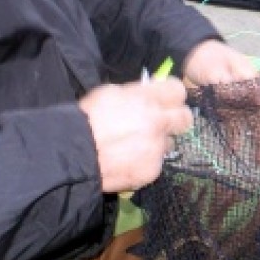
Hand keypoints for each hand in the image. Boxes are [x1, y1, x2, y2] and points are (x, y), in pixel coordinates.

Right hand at [79, 78, 192, 193]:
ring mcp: (157, 148)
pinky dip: (145, 162)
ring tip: (135, 146)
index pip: (178, 90)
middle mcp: (158, 122)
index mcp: (147, 99)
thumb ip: (136, 92)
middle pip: (185, 118)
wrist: (74, 154)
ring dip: (158, 143)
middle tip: (160, 123)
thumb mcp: (110, 93)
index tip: (165, 99)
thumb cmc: (87, 119)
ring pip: (169, 143)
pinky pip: (156, 163)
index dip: (171, 95)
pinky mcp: (152, 170)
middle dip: (175, 119)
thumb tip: (151, 90)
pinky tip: (128, 161)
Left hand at [181, 40, 259, 163]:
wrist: (190, 56)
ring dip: (252, 142)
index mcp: (251, 81)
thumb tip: (250, 99)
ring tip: (255, 160)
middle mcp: (248, 93)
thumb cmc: (207, 58)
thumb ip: (230, 86)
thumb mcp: (217, 69)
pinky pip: (232, 126)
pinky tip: (232, 150)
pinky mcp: (225, 109)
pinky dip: (234, 138)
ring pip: (248, 125)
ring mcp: (237, 102)